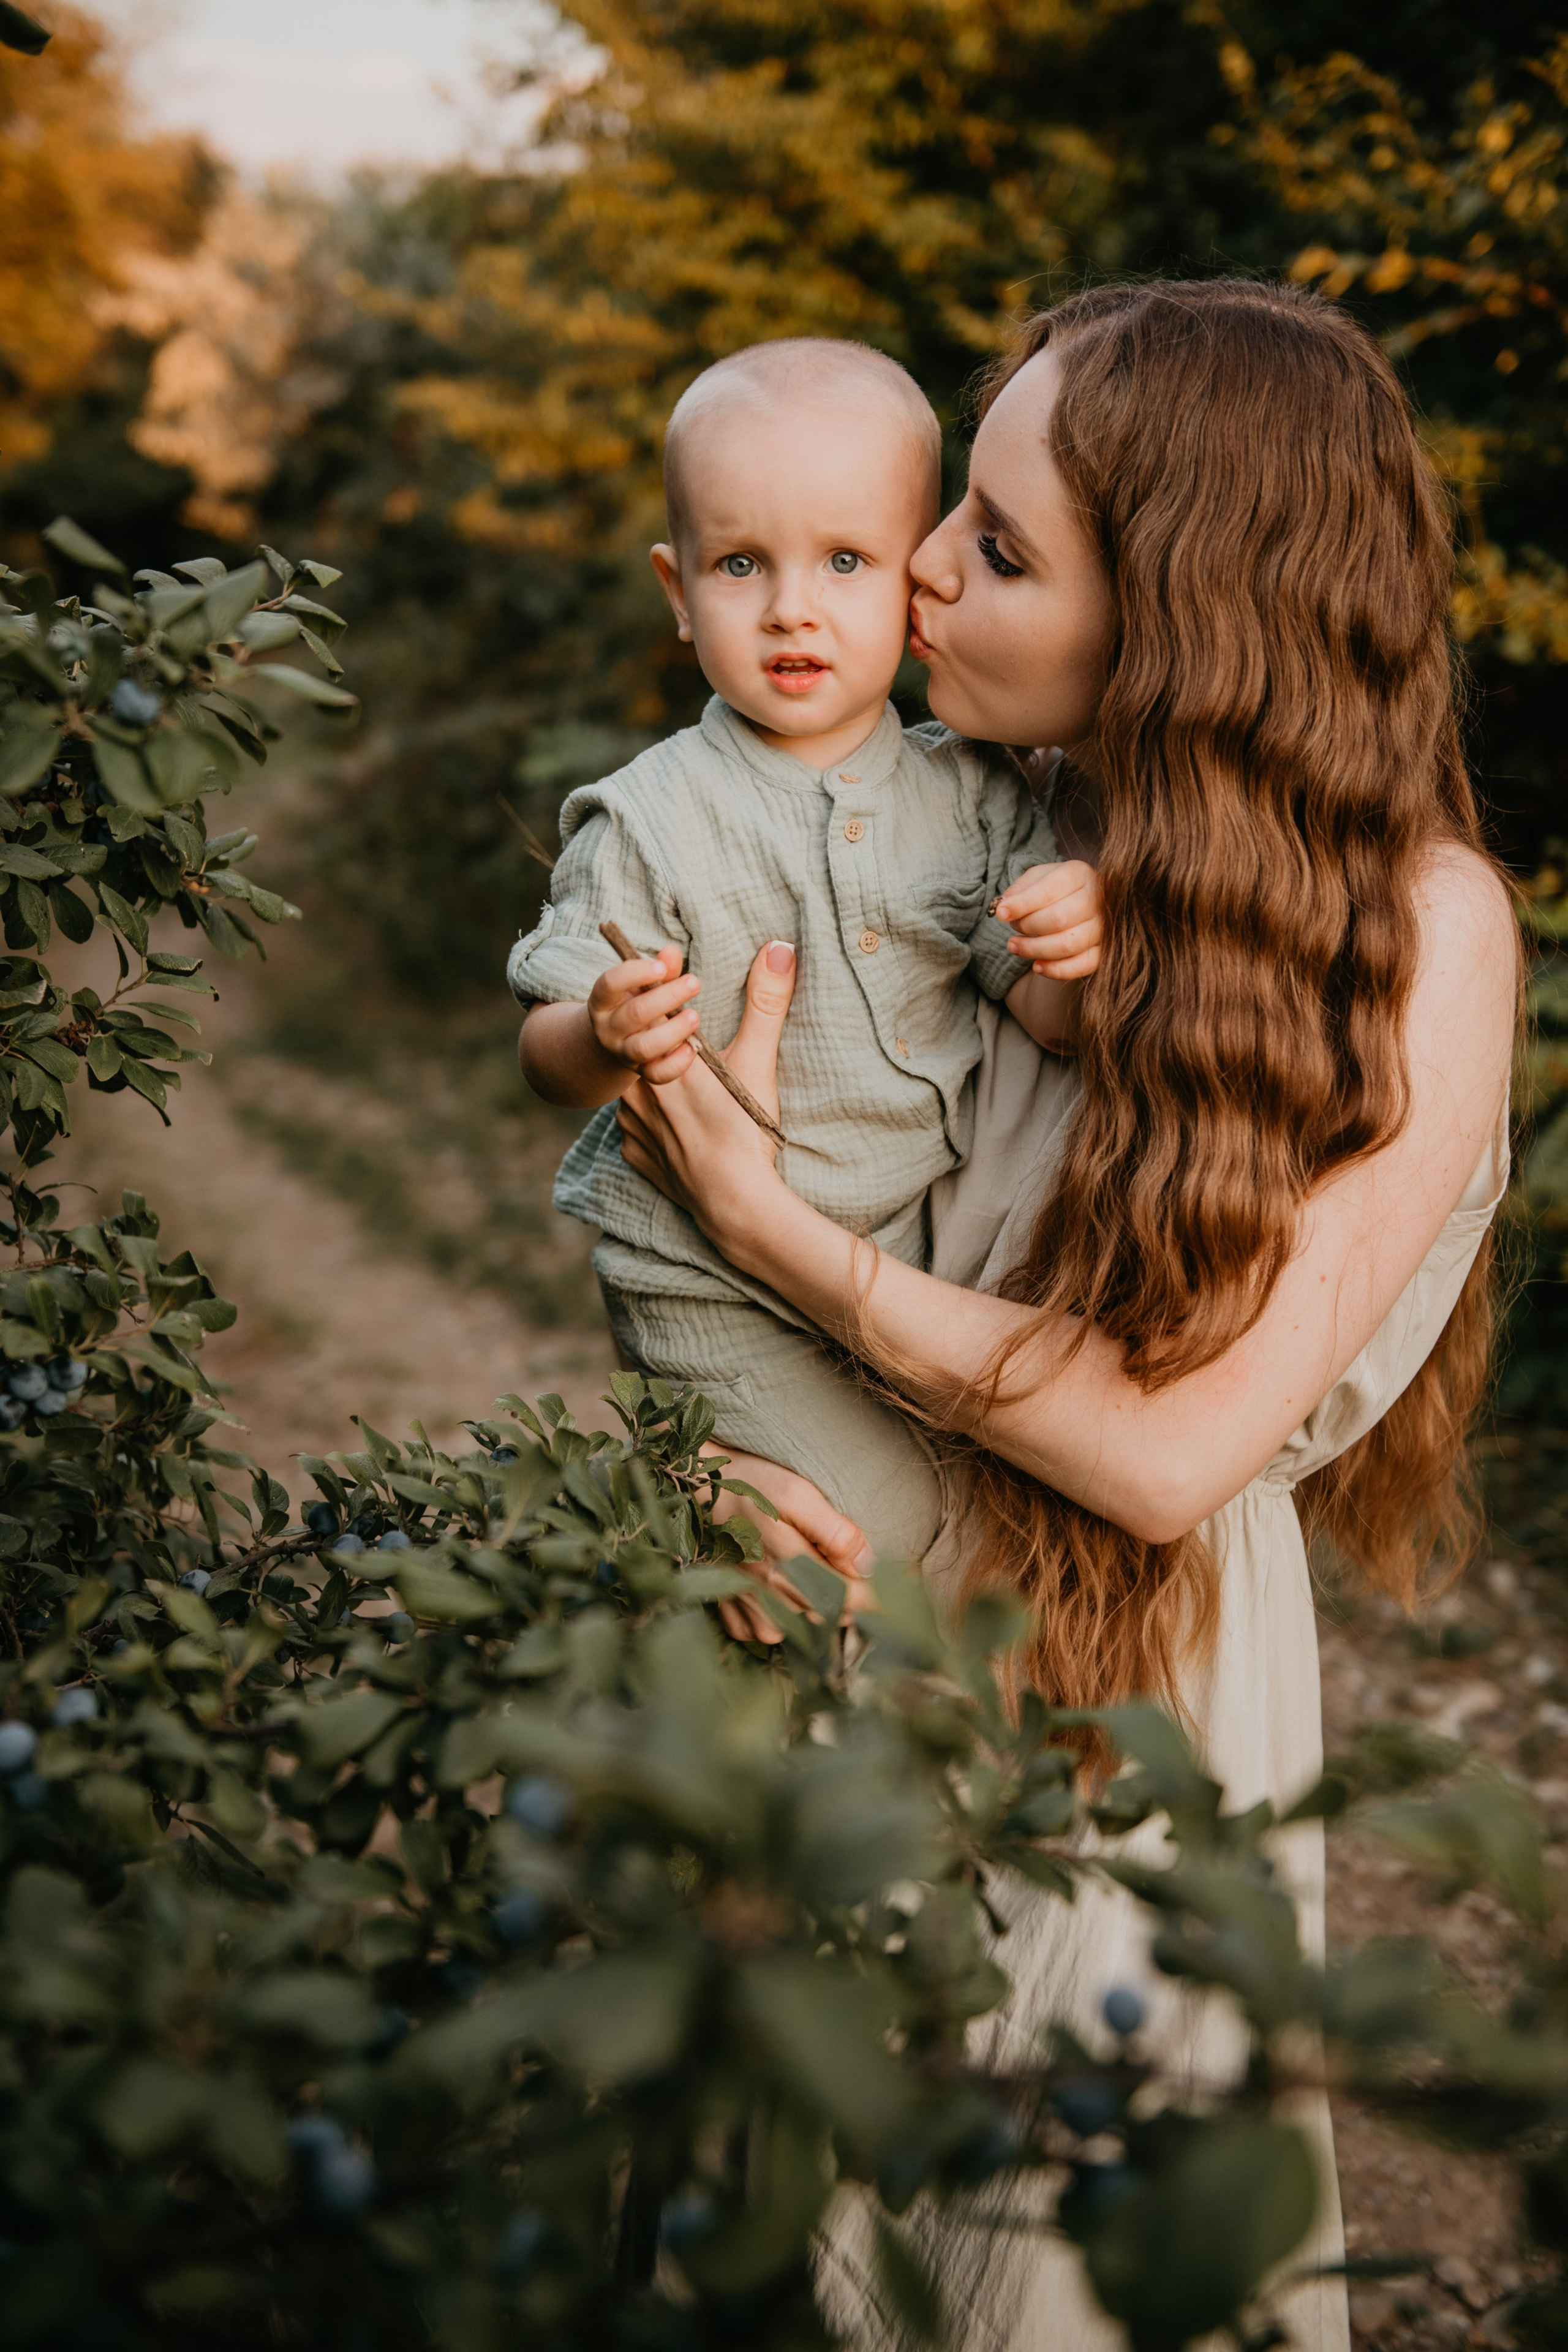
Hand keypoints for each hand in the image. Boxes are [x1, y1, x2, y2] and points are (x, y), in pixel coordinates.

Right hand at [587, 943, 701, 1082]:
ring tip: (695, 1016)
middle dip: (667, 997)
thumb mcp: (640, 985)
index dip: (635, 973)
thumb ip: (659, 969)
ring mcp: (623, 1052)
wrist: (612, 1044)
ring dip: (673, 1031)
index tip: (661, 966)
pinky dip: (677, 1063)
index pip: (610, 984)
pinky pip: (657, 1074)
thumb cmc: (632, 1003)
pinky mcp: (640, 1072)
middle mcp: (609, 1028)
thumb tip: (672, 951)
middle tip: (694, 982)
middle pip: (634, 1014)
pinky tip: (693, 1046)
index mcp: (603, 1001)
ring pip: (644, 1047)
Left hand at [616, 939, 795, 1250]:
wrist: (732, 1202)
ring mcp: (630, 1125)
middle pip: (643, 1051)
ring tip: (689, 1095)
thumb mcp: (757, 1059)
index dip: (667, 993)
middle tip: (694, 1052)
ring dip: (655, 1086)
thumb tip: (779, 949)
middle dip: (664, 1044)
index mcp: (659, 1057)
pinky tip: (679, 1128)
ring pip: (636, 1091)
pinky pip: (638, 1130)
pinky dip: (654, 1125)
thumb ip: (764, 1002)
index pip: (651, 1010)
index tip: (677, 978)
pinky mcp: (634, 1155)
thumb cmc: (743, 1129)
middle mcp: (634, 1088)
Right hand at [706, 1444, 874, 1643]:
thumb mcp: (798, 1493)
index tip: (892, 1594)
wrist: (697, 1487)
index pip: (847, 1601)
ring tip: (808, 1575)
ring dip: (812, 1610)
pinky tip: (777, 1589)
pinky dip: (778, 1618)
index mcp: (788, 1564)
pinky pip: (764, 1634)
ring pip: (798, 1630)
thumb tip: (866, 1567)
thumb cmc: (753, 1486)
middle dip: (846, 1601)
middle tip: (848, 1573)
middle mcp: (767, 1594)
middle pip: (827, 1617)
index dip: (875, 1600)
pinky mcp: (729, 1612)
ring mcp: (746, 1607)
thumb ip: (836, 1532)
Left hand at [996, 859, 1103, 979]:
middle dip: (1027, 926)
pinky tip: (1037, 966)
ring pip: (1067, 945)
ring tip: (1015, 946)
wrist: (1081, 902)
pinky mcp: (1103, 950)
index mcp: (1079, 874)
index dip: (1022, 904)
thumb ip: (1019, 890)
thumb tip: (1004, 908)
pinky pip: (1081, 966)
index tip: (1000, 914)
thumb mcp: (1036, 879)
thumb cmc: (1054, 890)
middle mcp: (1097, 899)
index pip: (1048, 890)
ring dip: (1034, 950)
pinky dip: (1055, 970)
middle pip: (1057, 918)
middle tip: (1013, 928)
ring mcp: (1104, 926)